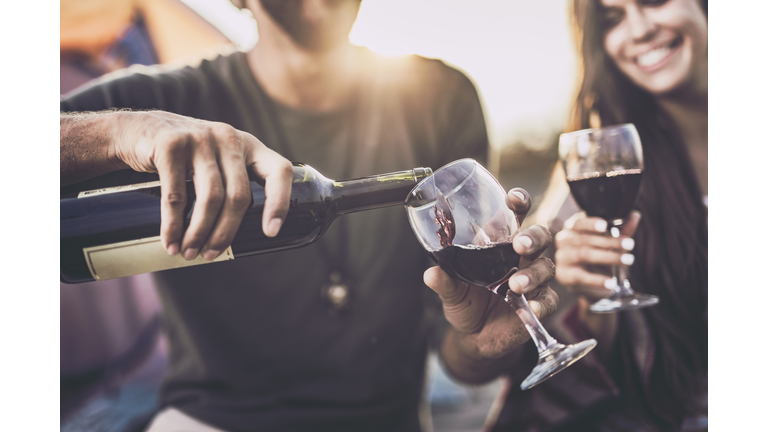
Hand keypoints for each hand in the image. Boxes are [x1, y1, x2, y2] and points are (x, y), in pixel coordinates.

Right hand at [111, 111, 292, 260]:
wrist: (135, 130)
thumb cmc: (183, 157)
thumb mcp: (216, 160)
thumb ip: (232, 182)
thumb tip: (240, 239)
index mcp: (248, 145)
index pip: (278, 171)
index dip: (280, 202)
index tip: (271, 233)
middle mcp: (228, 138)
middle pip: (239, 195)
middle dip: (226, 233)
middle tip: (210, 255)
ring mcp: (200, 138)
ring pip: (210, 198)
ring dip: (199, 233)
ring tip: (189, 253)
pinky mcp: (170, 145)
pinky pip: (176, 194)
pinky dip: (173, 225)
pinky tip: (171, 241)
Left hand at [424, 188, 557, 359]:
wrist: (475, 336)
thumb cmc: (467, 302)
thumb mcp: (452, 291)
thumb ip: (444, 281)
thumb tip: (430, 274)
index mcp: (500, 244)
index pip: (514, 216)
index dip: (519, 202)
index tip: (514, 199)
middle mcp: (520, 257)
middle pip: (540, 236)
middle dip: (533, 238)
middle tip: (520, 245)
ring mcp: (534, 279)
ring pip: (546, 267)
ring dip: (533, 274)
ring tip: (515, 285)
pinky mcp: (540, 303)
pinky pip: (549, 300)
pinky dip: (540, 303)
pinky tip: (530, 307)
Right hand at [554, 211, 641, 302]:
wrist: (593, 284)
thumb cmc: (600, 256)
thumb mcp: (612, 242)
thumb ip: (621, 229)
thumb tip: (634, 215)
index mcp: (573, 227)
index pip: (578, 222)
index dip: (591, 223)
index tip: (605, 225)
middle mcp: (564, 240)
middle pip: (584, 239)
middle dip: (609, 241)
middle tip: (630, 244)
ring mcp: (562, 258)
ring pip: (583, 255)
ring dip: (607, 257)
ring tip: (627, 260)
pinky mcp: (564, 276)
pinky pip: (581, 277)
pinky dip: (597, 280)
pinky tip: (611, 282)